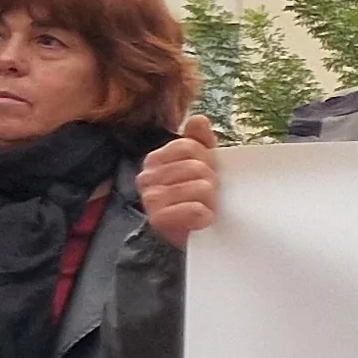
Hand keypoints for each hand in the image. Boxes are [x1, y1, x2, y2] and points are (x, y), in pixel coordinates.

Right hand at [140, 115, 219, 246]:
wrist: (191, 237)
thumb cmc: (196, 199)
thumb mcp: (200, 166)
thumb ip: (199, 142)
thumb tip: (198, 119)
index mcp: (155, 160)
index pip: (188, 146)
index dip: (207, 159)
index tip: (207, 174)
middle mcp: (147, 177)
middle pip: (196, 166)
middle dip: (211, 182)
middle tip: (208, 195)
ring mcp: (150, 198)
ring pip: (199, 187)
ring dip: (211, 200)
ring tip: (206, 208)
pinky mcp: (158, 219)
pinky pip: (195, 209)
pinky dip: (205, 216)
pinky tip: (202, 220)